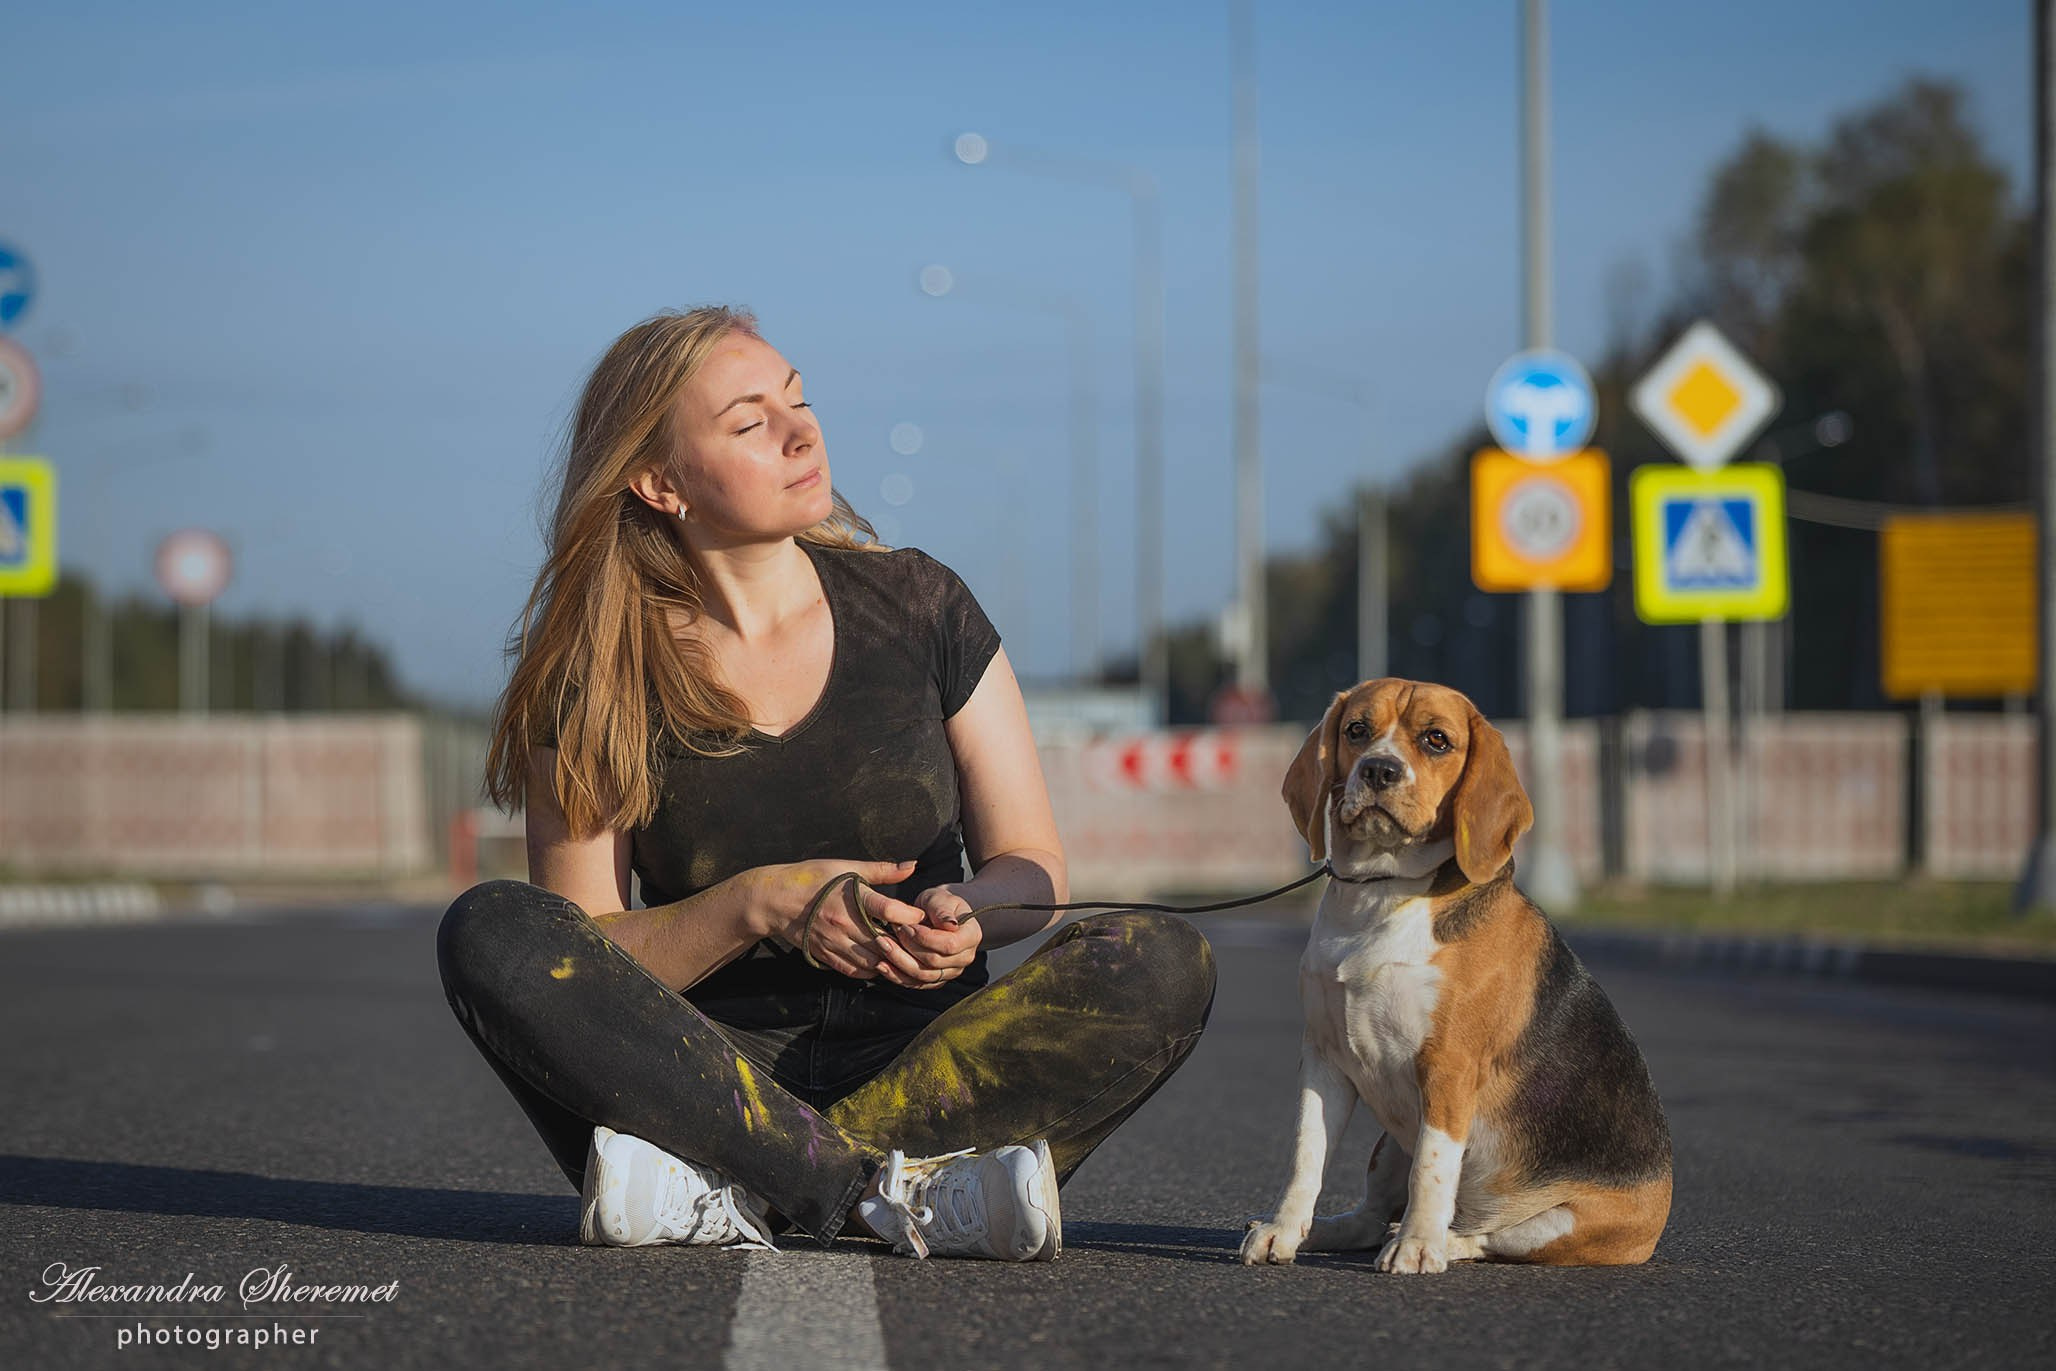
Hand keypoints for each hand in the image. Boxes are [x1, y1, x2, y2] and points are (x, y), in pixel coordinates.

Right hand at [749, 859, 931, 985]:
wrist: (776, 900)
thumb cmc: (813, 878)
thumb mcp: (846, 866)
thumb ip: (882, 870)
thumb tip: (912, 865)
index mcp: (852, 897)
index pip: (889, 911)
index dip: (910, 916)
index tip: (921, 916)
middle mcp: (845, 923)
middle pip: (885, 942)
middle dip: (905, 943)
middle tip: (918, 940)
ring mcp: (835, 942)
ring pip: (873, 962)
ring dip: (890, 959)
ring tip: (901, 953)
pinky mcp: (826, 955)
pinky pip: (855, 971)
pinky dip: (872, 970)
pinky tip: (880, 962)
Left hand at [891, 885, 983, 988]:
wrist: (936, 914)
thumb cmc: (939, 904)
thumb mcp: (940, 898)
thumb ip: (942, 910)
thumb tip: (949, 924)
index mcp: (971, 936)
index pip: (950, 945)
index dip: (925, 938)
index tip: (906, 926)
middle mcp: (964, 958)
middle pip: (934, 963)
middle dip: (908, 948)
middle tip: (888, 933)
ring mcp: (950, 972)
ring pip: (923, 976)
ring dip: (899, 962)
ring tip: (882, 946)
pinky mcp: (935, 980)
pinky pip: (915, 983)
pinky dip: (896, 975)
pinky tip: (882, 964)